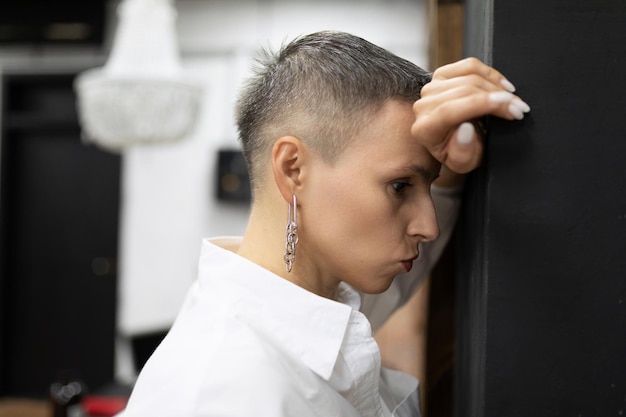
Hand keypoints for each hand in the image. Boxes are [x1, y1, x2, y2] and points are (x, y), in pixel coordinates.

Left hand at [412, 57, 529, 174]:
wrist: (452, 141)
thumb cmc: (459, 152)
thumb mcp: (463, 163)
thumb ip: (462, 153)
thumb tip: (465, 130)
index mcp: (424, 129)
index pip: (450, 110)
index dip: (482, 105)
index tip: (509, 107)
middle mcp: (423, 106)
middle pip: (464, 91)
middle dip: (497, 98)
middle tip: (519, 109)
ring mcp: (431, 87)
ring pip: (469, 77)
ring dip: (497, 87)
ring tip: (513, 100)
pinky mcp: (441, 74)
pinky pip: (470, 66)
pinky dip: (491, 74)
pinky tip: (502, 86)